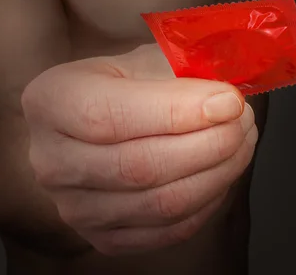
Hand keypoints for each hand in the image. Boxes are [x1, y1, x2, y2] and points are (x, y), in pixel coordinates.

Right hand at [21, 44, 257, 254]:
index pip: (109, 116)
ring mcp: (76, 208)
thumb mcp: (150, 59)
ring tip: (242, 140)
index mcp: (52, 101)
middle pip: (140, 166)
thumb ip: (188, 70)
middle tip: (244, 119)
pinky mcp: (106, 238)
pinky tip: (222, 170)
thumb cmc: (132, 84)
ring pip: (162, 203)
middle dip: (211, 143)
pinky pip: (171, 229)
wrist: (110, 121)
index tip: (229, 101)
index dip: (178, 112)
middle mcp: (51, 161)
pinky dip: (209, 200)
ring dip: (219, 171)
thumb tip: (232, 96)